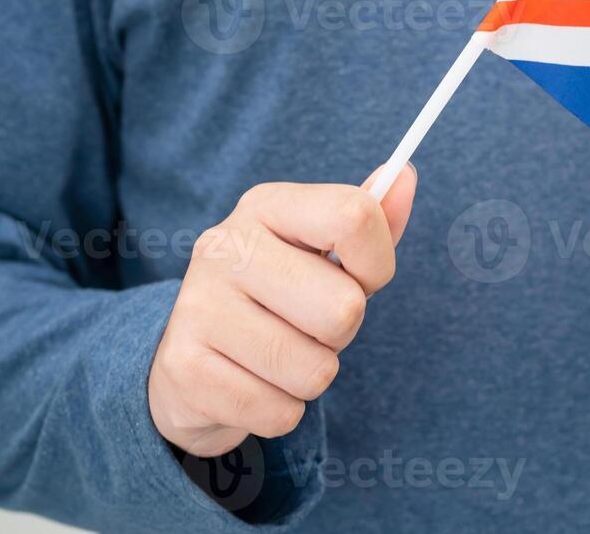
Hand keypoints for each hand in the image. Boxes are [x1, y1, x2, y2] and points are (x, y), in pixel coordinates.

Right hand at [148, 164, 416, 456]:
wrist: (189, 366)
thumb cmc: (277, 300)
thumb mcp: (322, 254)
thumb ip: (370, 222)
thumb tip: (406, 177)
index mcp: (266, 206)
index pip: (354, 216)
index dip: (377, 262)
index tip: (359, 277)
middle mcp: (225, 246)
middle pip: (344, 309)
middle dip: (342, 332)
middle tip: (307, 325)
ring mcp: (198, 305)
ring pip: (315, 370)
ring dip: (310, 377)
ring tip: (278, 357)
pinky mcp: (183, 369)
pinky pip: (281, 412)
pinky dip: (281, 410)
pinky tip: (252, 385)